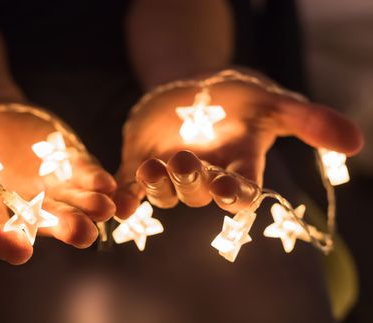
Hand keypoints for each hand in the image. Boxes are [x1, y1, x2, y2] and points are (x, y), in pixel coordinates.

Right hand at [0, 101, 115, 263]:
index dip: (4, 241)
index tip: (19, 252)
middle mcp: (21, 204)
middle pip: (43, 223)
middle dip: (63, 229)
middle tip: (82, 234)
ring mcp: (48, 187)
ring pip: (72, 205)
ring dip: (90, 210)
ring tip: (104, 209)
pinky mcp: (69, 167)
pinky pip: (87, 179)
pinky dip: (100, 183)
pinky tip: (111, 184)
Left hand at [114, 77, 362, 217]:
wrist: (192, 87)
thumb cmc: (237, 97)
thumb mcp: (273, 101)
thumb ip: (309, 121)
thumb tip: (355, 142)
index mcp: (238, 166)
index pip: (240, 190)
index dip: (234, 193)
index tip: (227, 188)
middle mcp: (205, 176)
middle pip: (199, 192)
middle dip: (192, 181)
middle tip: (184, 162)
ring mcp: (170, 173)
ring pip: (165, 192)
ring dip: (159, 184)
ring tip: (153, 167)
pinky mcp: (141, 164)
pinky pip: (133, 187)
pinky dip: (125, 196)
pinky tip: (118, 202)